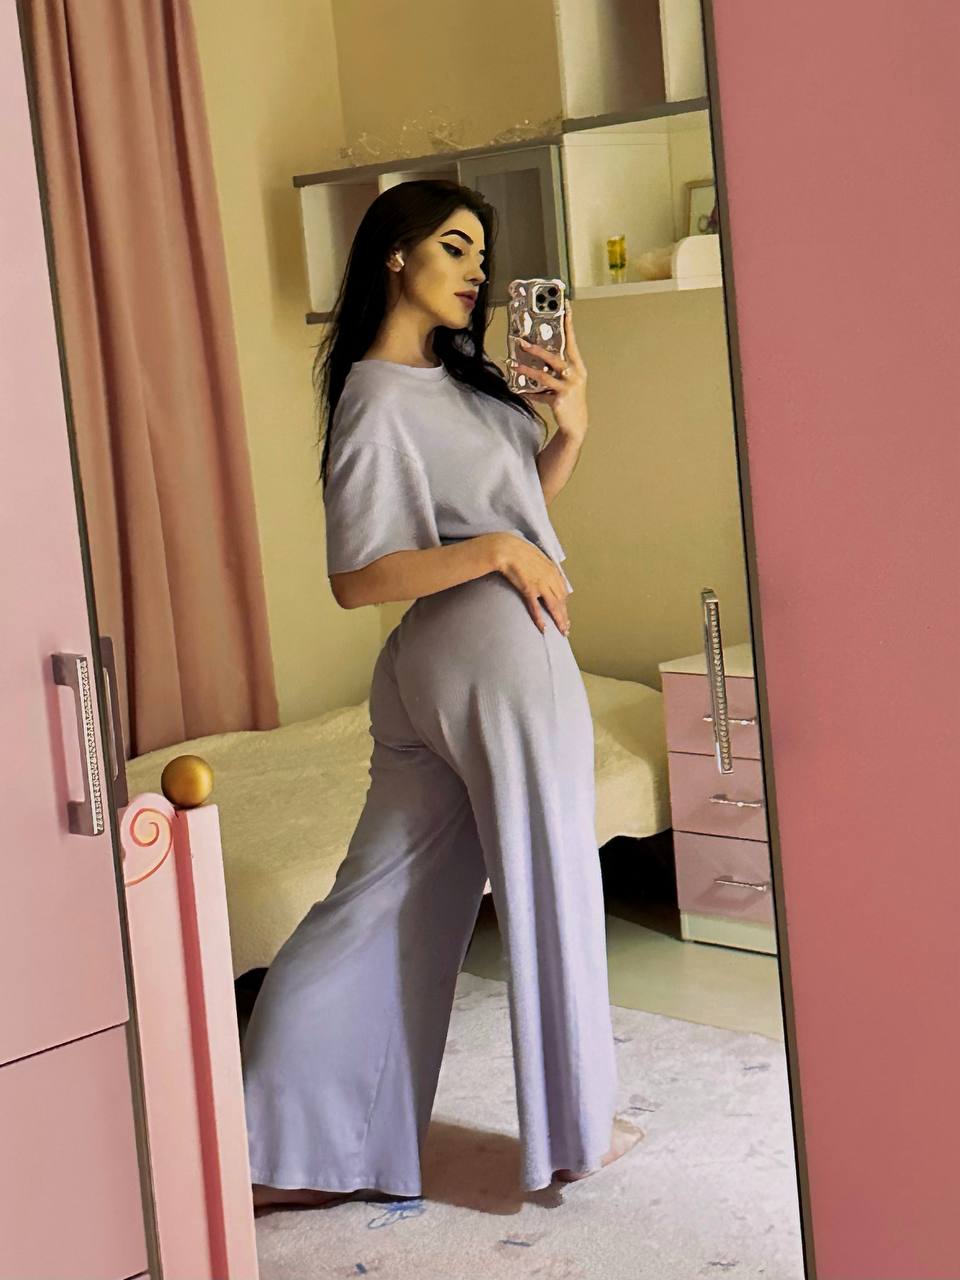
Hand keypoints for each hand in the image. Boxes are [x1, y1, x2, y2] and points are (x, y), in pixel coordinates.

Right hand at [488, 533, 570, 635]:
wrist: (507, 549)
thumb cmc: (519, 551)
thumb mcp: (537, 557)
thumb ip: (544, 568)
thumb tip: (546, 576)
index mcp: (553, 570)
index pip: (563, 591)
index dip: (565, 605)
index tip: (566, 614)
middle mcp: (550, 577)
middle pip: (562, 601)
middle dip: (565, 616)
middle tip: (566, 628)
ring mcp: (540, 584)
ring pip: (554, 606)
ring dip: (559, 620)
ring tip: (561, 631)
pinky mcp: (529, 589)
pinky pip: (536, 607)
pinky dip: (540, 619)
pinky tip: (544, 628)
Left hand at [509, 301, 587, 440]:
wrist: (576, 425)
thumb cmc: (569, 400)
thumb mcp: (565, 381)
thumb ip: (554, 369)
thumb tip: (534, 358)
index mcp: (577, 366)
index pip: (571, 341)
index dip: (568, 325)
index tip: (565, 308)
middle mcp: (575, 374)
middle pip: (554, 357)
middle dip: (537, 349)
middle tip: (522, 342)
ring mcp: (569, 387)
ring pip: (544, 375)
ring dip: (527, 370)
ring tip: (514, 365)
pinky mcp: (560, 400)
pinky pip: (541, 394)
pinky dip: (529, 393)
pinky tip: (519, 391)